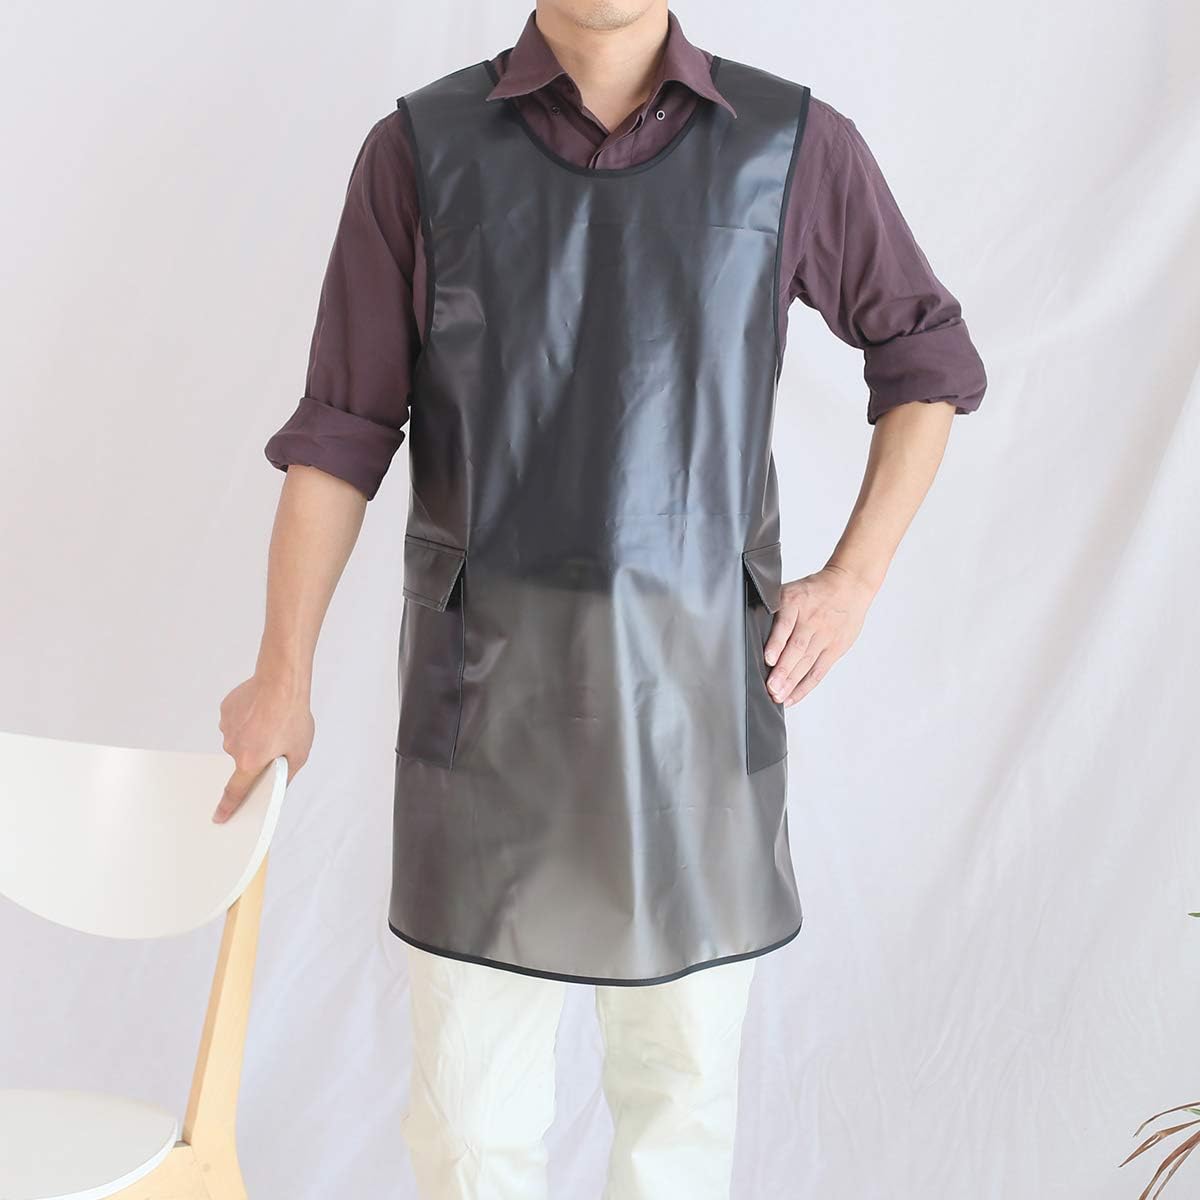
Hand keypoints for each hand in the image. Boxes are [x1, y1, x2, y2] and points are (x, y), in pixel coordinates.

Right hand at [213, 673, 313, 822]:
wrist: (282, 681)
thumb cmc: (293, 715)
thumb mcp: (300, 753)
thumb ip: (286, 775)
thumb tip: (277, 786)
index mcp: (249, 761)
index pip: (235, 791)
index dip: (227, 807)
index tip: (219, 817)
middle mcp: (233, 747)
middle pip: (243, 761)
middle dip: (257, 756)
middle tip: (275, 741)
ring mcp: (227, 727)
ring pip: (239, 739)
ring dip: (253, 736)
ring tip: (271, 722)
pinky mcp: (226, 711)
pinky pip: (236, 722)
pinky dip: (247, 720)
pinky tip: (262, 710)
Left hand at [763, 564, 877, 705]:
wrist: (849, 585)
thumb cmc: (814, 590)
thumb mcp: (791, 590)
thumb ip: (774, 607)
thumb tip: (751, 627)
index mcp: (795, 602)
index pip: (786, 624)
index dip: (777, 643)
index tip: (768, 659)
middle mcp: (811, 620)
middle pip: (797, 648)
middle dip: (782, 670)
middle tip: (771, 688)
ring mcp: (825, 635)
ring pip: (807, 662)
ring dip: (791, 682)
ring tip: (778, 696)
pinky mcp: (835, 648)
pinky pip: (819, 671)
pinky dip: (805, 686)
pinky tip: (792, 697)